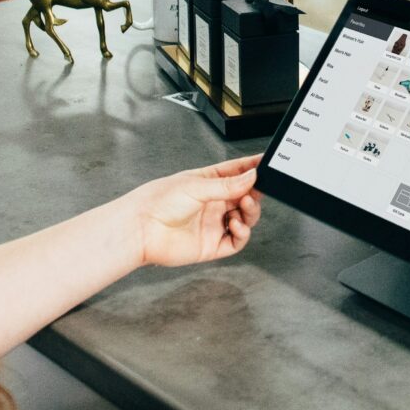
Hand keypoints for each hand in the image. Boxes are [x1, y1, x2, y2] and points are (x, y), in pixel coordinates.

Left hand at [124, 154, 262, 268]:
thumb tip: (252, 176)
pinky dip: (243, 233)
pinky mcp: (212, 245)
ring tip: (244, 206)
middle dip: (255, 192)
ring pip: (244, 218)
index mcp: (207, 182)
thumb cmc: (159, 202)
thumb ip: (227, 184)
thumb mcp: (197, 186)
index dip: (252, 168)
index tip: (267, 164)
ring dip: (250, 212)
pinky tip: (237, 225)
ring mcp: (213, 224)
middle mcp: (213, 203)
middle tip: (256, 190)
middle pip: (245, 196)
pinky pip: (236, 241)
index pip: (236, 172)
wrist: (142, 230)